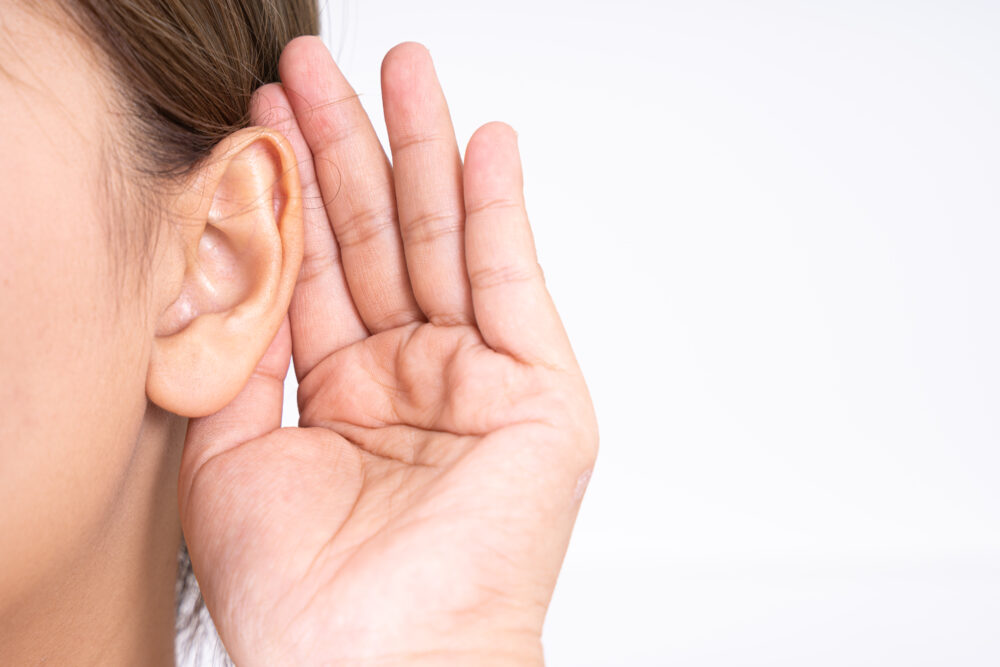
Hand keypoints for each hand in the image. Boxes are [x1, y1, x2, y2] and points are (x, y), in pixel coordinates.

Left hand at [178, 37, 597, 665]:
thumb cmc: (302, 594)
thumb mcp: (236, 450)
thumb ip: (245, 352)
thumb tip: (236, 258)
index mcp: (346, 397)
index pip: (320, 270)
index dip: (294, 193)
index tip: (266, 116)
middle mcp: (415, 380)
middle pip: (381, 241)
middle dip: (353, 149)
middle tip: (327, 63)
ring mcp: (479, 382)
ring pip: (445, 245)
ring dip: (423, 155)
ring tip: (401, 69)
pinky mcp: (539, 393)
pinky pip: (515, 284)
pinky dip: (501, 212)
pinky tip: (485, 144)